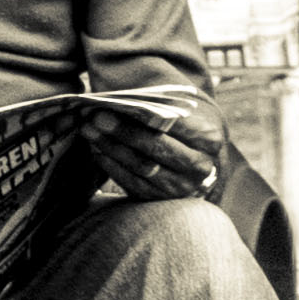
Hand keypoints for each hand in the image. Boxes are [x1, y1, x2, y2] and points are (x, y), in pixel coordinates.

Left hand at [85, 91, 227, 202]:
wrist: (192, 159)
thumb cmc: (181, 127)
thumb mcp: (181, 113)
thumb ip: (159, 106)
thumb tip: (119, 100)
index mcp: (209, 138)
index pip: (174, 124)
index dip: (142, 115)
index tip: (114, 105)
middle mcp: (200, 167)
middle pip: (157, 147)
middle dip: (123, 131)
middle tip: (96, 117)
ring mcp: (181, 187)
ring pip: (142, 166)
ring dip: (112, 147)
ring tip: (89, 130)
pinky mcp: (162, 199)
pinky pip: (133, 183)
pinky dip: (112, 165)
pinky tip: (96, 149)